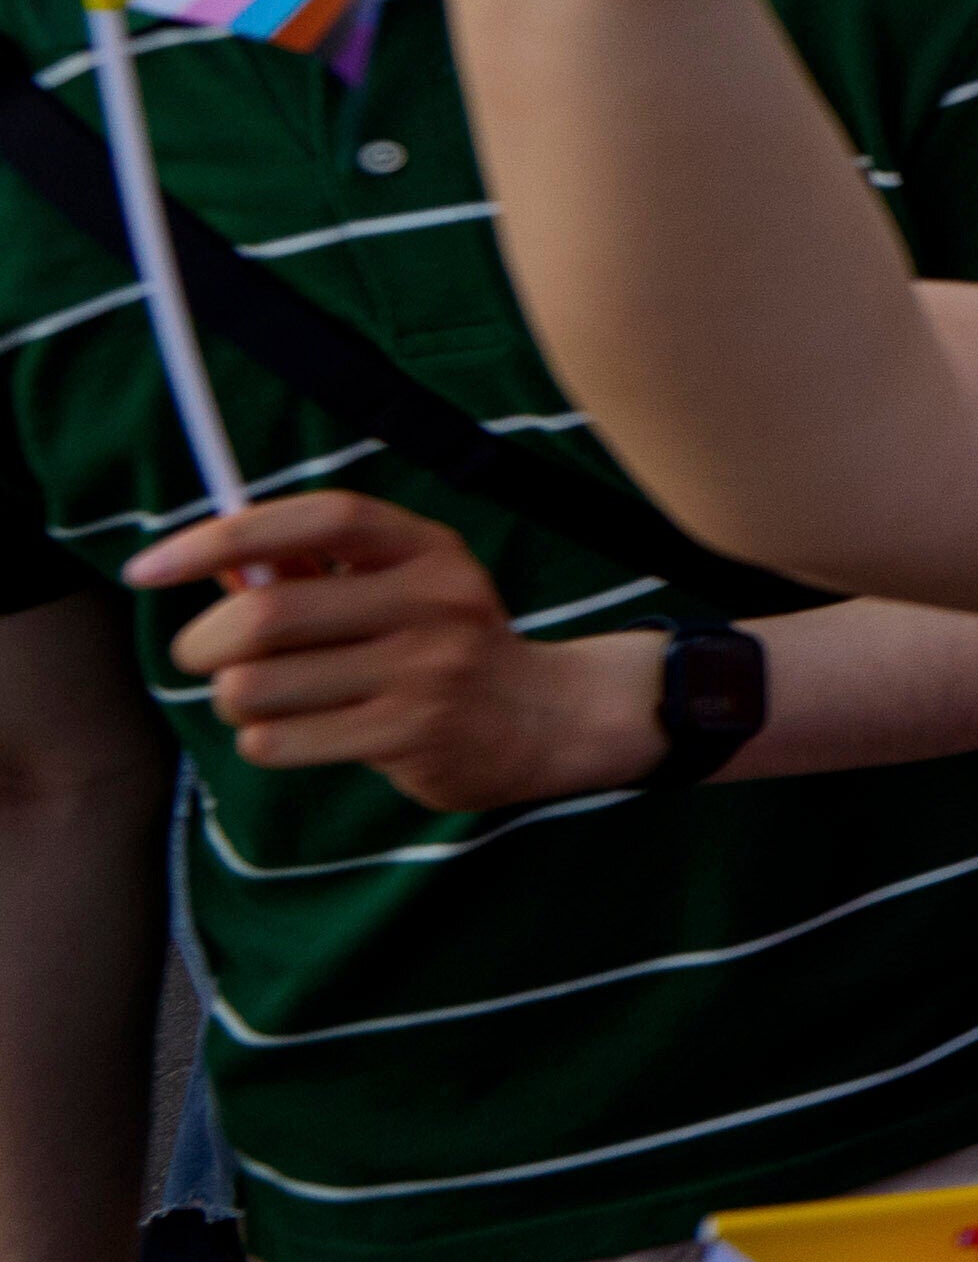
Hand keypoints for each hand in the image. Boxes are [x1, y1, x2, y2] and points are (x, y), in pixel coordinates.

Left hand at [126, 493, 658, 810]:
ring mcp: (426, 671)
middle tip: (202, 656)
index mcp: (427, 548)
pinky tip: (298, 733)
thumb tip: (206, 564)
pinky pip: (278, 742)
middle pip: (266, 616)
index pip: (317, 519)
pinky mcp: (410, 736)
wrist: (546, 718)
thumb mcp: (398, 587)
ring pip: (257, 688)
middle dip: (202, 642)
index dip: (224, 536)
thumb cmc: (443, 644)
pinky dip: (264, 739)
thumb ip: (310, 572)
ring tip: (265, 699)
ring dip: (234, 699)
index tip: (147, 567)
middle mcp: (433, 601)